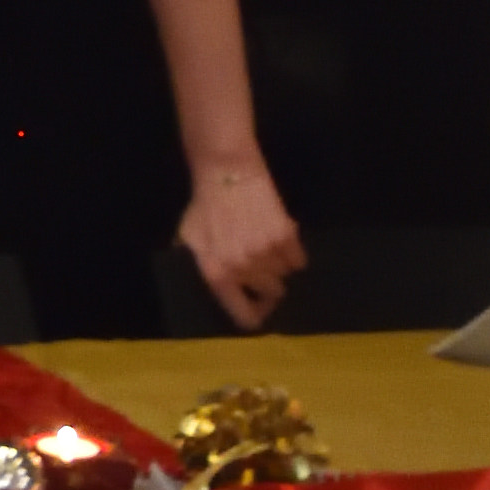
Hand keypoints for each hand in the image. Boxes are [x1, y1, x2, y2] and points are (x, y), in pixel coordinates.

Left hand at [179, 159, 306, 329]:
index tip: (260, 310)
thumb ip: (201, 266)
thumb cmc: (205, 207)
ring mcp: (266, 254)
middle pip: (271, 293)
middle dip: (267, 282)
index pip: (244, 315)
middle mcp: (243, 269)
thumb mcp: (190, 239)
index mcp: (217, 273)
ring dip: (278, 264)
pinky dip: (292, 252)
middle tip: (259, 264)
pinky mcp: (286, 237)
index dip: (254, 315)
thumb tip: (213, 290)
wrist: (226, 174)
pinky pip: (299, 260)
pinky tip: (279, 237)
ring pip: (285, 275)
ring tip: (264, 244)